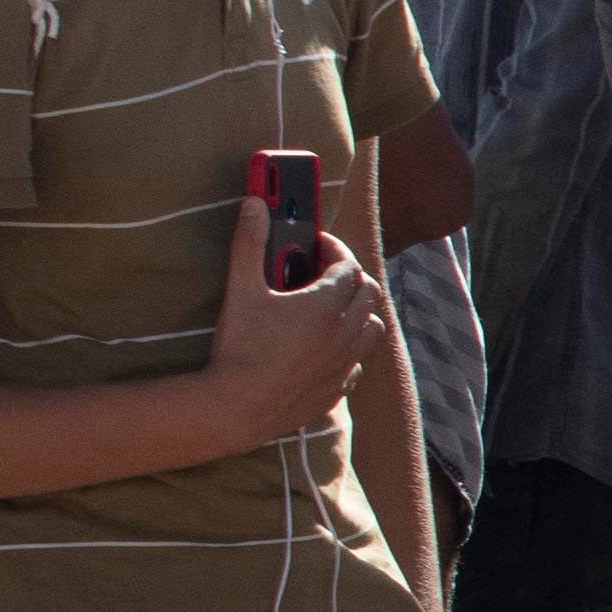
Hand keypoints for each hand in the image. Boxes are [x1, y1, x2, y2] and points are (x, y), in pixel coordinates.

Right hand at [197, 220, 380, 439]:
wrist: (238, 407)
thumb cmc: (241, 346)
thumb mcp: (241, 288)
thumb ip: (250, 243)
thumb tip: (256, 204)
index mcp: (327, 305)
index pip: (348, 266)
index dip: (335, 249)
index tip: (316, 242)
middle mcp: (346, 333)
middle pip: (368, 293)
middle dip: (350, 276)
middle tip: (322, 270)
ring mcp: (346, 362)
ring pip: (373, 327)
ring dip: (359, 311)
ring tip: (330, 306)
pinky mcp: (339, 388)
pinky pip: (358, 361)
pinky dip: (349, 346)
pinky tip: (326, 345)